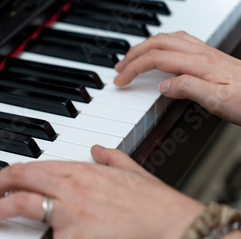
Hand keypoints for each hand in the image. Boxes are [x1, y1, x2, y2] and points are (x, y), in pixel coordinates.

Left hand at [0, 145, 204, 238]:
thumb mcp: (132, 169)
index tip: (7, 180)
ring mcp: (70, 215)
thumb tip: (98, 148)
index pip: (35, 166)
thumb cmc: (156, 201)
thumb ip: (111, 155)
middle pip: (19, 178)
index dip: (15, 173)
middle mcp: (70, 188)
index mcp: (81, 170)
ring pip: (21, 206)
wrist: (173, 226)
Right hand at [114, 31, 240, 125]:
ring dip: (145, 47)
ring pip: (167, 39)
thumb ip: (188, 89)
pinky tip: (160, 54)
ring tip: (131, 58)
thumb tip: (162, 85)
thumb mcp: (218, 101)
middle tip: (118, 69)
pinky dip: (160, 45)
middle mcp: (201, 54)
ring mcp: (206, 53)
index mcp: (198, 64)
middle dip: (133, 55)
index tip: (120, 81)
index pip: (156, 59)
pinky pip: (179, 42)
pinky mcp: (210, 57)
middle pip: (158, 44)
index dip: (134, 68)